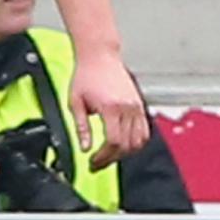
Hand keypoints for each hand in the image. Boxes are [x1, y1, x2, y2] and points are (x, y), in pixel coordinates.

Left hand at [68, 51, 148, 167]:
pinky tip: (124, 144)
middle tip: (99, 163)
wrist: (99, 56)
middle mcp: (128, 107)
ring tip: (111, 155)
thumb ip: (81, 127)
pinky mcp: (140, 104)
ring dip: (125, 152)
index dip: (104, 157)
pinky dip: (137, 141)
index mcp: (111, 108)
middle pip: (127, 144)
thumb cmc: (87, 75)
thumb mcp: (75, 102)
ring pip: (139, 140)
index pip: (114, 142)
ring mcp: (136, 106)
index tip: (93, 162)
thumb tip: (84, 147)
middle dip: (112, 158)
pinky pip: (145, 130)